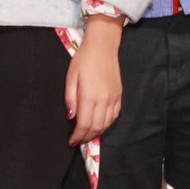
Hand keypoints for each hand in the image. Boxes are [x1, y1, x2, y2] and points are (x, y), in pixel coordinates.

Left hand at [64, 20, 122, 144]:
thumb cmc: (83, 60)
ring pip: (107, 123)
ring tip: (87, 135)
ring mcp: (113, 98)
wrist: (103, 47)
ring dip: (97, 132)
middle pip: (96, 127)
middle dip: (86, 137)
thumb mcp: (71, 77)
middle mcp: (104, 100)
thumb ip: (70, 98)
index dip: (78, 136)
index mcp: (90, 96)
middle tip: (78, 141)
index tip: (72, 141)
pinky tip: (100, 124)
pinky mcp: (119, 95)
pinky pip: (114, 115)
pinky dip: (107, 124)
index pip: (84, 124)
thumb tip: (71, 117)